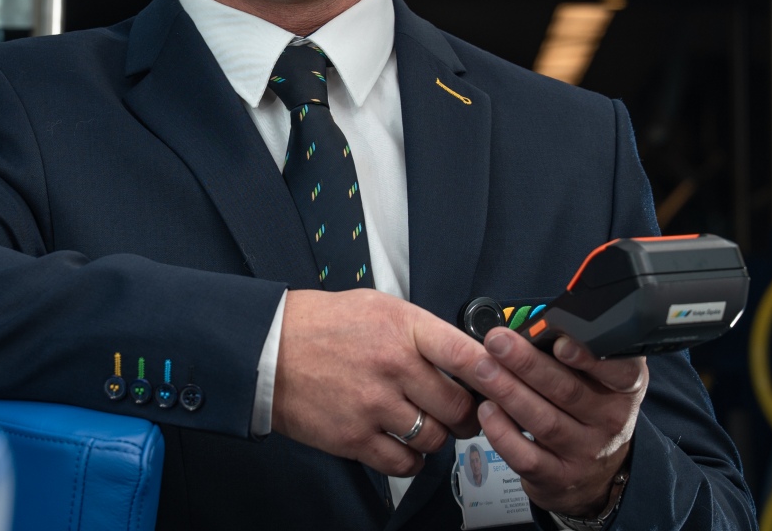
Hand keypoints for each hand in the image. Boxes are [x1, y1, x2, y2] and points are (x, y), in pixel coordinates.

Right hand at [272, 289, 482, 475]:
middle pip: (458, 406)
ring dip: (437, 438)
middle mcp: (392, 366)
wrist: (268, 350)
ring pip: (434, 439)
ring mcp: (373, 404)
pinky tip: (406, 447)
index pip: (466, 354)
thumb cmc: (321, 325)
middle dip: (467, 415)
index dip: (494, 373)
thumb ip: (420, 329)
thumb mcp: (377, 306)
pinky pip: (404, 464)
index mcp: (402, 328)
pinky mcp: (354, 437)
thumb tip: (464, 351)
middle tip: (462, 413)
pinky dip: (412, 461)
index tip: (503, 382)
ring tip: (426, 426)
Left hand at [467, 329, 646, 516]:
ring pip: (545, 422)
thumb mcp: (598, 380)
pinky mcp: (558, 477)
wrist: (595, 475)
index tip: (559, 342)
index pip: (620, 372)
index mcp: (623, 389)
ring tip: (483, 369)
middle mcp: (610, 422)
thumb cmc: (588, 410)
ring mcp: (585, 452)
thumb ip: (574, 352)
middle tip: (498, 341)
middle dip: (528, 363)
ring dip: (509, 392)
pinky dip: (503, 433)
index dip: (589, 357)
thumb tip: (532, 323)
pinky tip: (486, 411)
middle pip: (568, 391)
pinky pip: (527, 457)